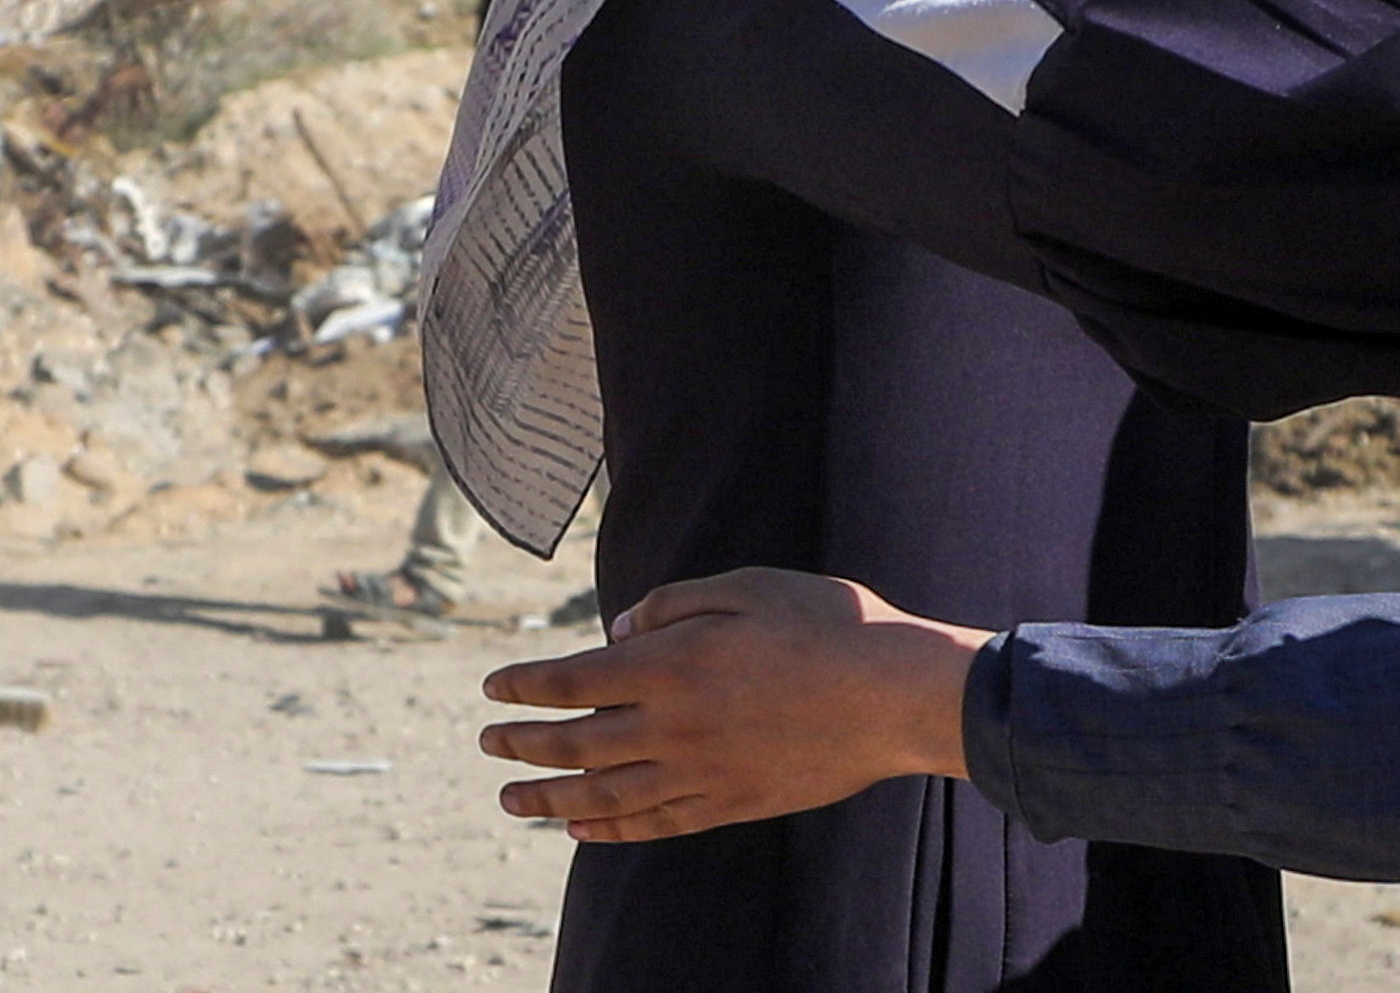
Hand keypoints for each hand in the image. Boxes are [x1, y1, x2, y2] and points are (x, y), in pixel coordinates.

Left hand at [478, 568, 989, 842]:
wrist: (894, 694)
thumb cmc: (828, 625)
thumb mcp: (750, 586)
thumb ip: (676, 603)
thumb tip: (619, 628)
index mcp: (672, 665)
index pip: (573, 680)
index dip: (526, 685)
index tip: (494, 688)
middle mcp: (672, 726)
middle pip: (574, 743)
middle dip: (521, 743)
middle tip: (487, 743)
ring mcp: (699, 772)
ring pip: (602, 794)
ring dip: (548, 797)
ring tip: (512, 799)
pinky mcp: (729, 802)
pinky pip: (651, 824)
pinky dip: (607, 830)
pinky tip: (581, 830)